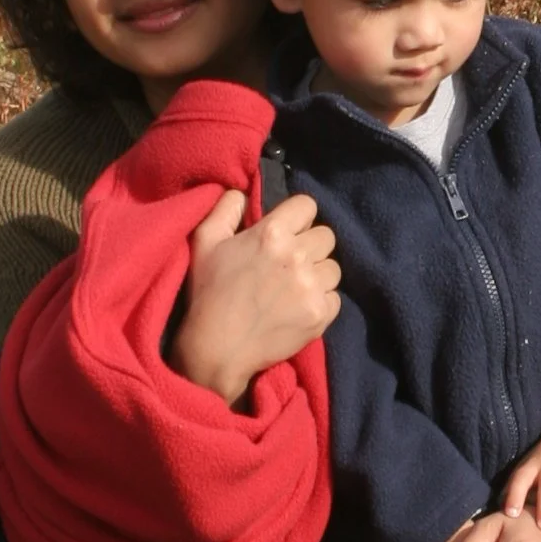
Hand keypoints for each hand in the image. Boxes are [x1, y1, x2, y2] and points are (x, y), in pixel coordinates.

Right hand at [167, 189, 338, 403]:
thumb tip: (244, 192)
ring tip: (293, 288)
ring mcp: (312, 287)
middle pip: (326, 236)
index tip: (287, 232)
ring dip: (317, 274)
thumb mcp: (205, 241)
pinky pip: (335, 297)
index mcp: (272, 233)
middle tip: (288, 264)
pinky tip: (297, 308)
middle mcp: (297, 256)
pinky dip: (320, 302)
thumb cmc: (209, 293)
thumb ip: (226, 207)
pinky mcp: (321, 314)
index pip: (308, 205)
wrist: (217, 349)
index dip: (298, 217)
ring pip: (333, 268)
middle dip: (310, 246)